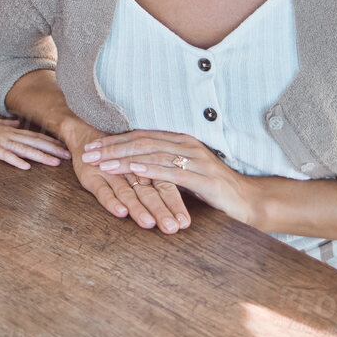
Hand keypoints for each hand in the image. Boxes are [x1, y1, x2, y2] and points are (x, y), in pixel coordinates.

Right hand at [0, 116, 69, 169]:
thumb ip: (7, 123)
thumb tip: (18, 123)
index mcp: (11, 130)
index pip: (35, 136)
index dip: (51, 141)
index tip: (66, 146)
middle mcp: (9, 135)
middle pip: (35, 142)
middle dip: (53, 149)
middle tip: (69, 156)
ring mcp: (0, 142)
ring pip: (25, 149)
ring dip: (41, 156)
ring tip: (55, 164)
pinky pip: (5, 156)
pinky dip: (16, 161)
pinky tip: (26, 167)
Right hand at [66, 124, 190, 233]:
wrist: (84, 134)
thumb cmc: (116, 156)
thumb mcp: (139, 168)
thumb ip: (158, 184)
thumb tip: (180, 207)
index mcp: (145, 166)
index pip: (164, 186)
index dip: (175, 203)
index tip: (185, 223)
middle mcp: (129, 170)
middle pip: (149, 192)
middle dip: (161, 210)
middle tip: (172, 228)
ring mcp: (109, 174)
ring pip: (128, 193)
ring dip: (139, 209)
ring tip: (149, 224)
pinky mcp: (91, 177)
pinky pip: (102, 191)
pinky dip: (112, 202)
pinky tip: (121, 213)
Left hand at [84, 131, 257, 226]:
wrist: (248, 200)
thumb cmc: (213, 187)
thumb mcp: (184, 171)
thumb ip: (163, 163)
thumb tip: (133, 162)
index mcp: (181, 140)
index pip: (141, 136)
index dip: (114, 140)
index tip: (91, 145)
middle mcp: (188, 145)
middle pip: (142, 141)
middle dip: (112, 147)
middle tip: (88, 153)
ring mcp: (197, 160)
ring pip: (153, 154)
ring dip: (124, 158)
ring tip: (101, 162)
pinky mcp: (204, 178)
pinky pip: (172, 172)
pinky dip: (149, 170)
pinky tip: (132, 171)